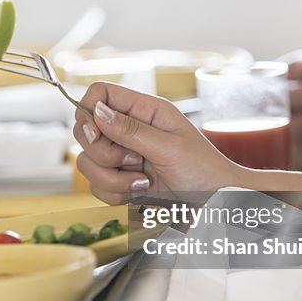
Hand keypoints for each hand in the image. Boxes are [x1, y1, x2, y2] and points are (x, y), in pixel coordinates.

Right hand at [71, 82, 243, 204]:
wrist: (216, 206)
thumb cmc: (205, 171)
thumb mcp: (169, 147)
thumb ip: (131, 130)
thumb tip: (97, 111)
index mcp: (144, 110)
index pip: (99, 94)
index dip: (89, 111)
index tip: (97, 135)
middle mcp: (129, 130)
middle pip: (84, 130)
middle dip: (103, 153)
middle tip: (132, 160)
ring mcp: (122, 156)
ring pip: (87, 162)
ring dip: (112, 179)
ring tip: (142, 181)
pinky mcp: (120, 181)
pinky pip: (96, 187)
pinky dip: (115, 194)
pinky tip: (140, 192)